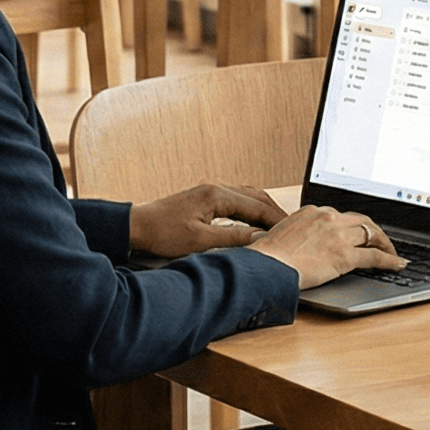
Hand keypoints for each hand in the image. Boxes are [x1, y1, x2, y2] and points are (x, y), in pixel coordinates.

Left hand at [128, 183, 283, 256]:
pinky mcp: (205, 198)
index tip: (293, 230)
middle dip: (276, 211)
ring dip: (264, 209)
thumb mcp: (200, 240)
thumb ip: (233, 237)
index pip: (258, 206)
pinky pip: (237, 199)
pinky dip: (251, 208)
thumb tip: (260, 238)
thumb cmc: (162, 233)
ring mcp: (210, 192)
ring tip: (279, 224)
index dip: (277, 220)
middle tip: (293, 227)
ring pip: (248, 196)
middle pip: (257, 196)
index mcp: (217, 195)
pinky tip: (255, 219)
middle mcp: (216, 189)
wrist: (136, 226)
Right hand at [247, 205, 406, 288]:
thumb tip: (304, 242)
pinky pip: (375, 257)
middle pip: (362, 221)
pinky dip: (390, 260)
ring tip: (392, 253)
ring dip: (386, 244)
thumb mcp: (283, 234)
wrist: (264, 267)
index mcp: (313, 211)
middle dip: (375, 232)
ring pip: (372, 235)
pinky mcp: (344, 256)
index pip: (343, 216)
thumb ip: (300, 233)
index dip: (355, 226)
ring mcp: (338, 236)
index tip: (361, 232)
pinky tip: (398, 264)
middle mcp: (328, 218)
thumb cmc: (267, 257)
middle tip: (383, 242)